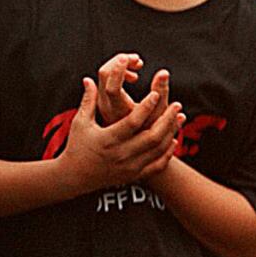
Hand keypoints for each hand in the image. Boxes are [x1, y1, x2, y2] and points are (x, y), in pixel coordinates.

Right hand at [57, 77, 182, 193]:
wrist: (75, 177)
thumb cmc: (77, 146)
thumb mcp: (80, 123)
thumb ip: (88, 101)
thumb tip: (89, 79)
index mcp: (108, 139)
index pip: (132, 122)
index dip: (145, 107)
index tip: (156, 94)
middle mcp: (120, 154)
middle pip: (152, 136)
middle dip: (167, 119)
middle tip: (177, 105)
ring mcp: (129, 166)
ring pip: (157, 149)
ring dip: (171, 132)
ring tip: (179, 117)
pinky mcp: (133, 175)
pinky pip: (157, 165)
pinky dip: (167, 153)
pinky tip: (172, 139)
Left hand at [95, 54, 168, 126]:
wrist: (133, 144)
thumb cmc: (149, 130)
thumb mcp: (159, 112)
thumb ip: (161, 92)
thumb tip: (163, 72)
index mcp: (117, 110)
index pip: (112, 86)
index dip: (121, 69)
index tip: (135, 59)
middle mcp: (105, 106)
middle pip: (104, 74)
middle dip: (122, 61)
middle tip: (139, 61)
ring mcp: (101, 103)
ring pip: (104, 74)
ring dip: (120, 65)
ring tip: (138, 66)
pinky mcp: (102, 100)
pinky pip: (106, 79)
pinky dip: (118, 72)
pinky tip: (133, 76)